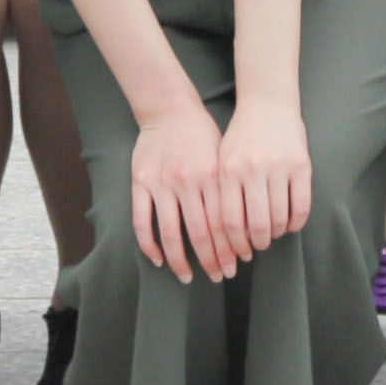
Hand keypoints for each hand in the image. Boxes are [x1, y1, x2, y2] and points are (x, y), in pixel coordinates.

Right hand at [126, 98, 230, 281]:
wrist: (169, 107)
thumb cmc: (202, 133)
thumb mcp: (223, 156)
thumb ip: (229, 188)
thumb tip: (245, 226)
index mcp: (212, 175)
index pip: (224, 223)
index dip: (230, 248)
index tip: (237, 264)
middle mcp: (187, 181)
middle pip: (201, 233)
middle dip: (212, 259)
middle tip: (220, 277)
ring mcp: (161, 183)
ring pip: (171, 233)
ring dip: (181, 261)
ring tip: (188, 277)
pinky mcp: (141, 183)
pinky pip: (143, 221)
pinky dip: (149, 244)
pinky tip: (159, 260)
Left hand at [216, 96, 313, 276]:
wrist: (268, 103)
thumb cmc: (241, 137)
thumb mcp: (222, 160)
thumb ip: (222, 194)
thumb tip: (228, 237)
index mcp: (228, 171)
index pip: (229, 222)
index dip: (234, 245)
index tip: (238, 253)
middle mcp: (252, 170)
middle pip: (255, 225)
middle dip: (257, 244)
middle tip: (258, 247)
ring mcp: (279, 167)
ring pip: (279, 218)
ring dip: (276, 234)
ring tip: (273, 235)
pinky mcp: (301, 165)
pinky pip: (302, 206)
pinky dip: (296, 222)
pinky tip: (291, 225)